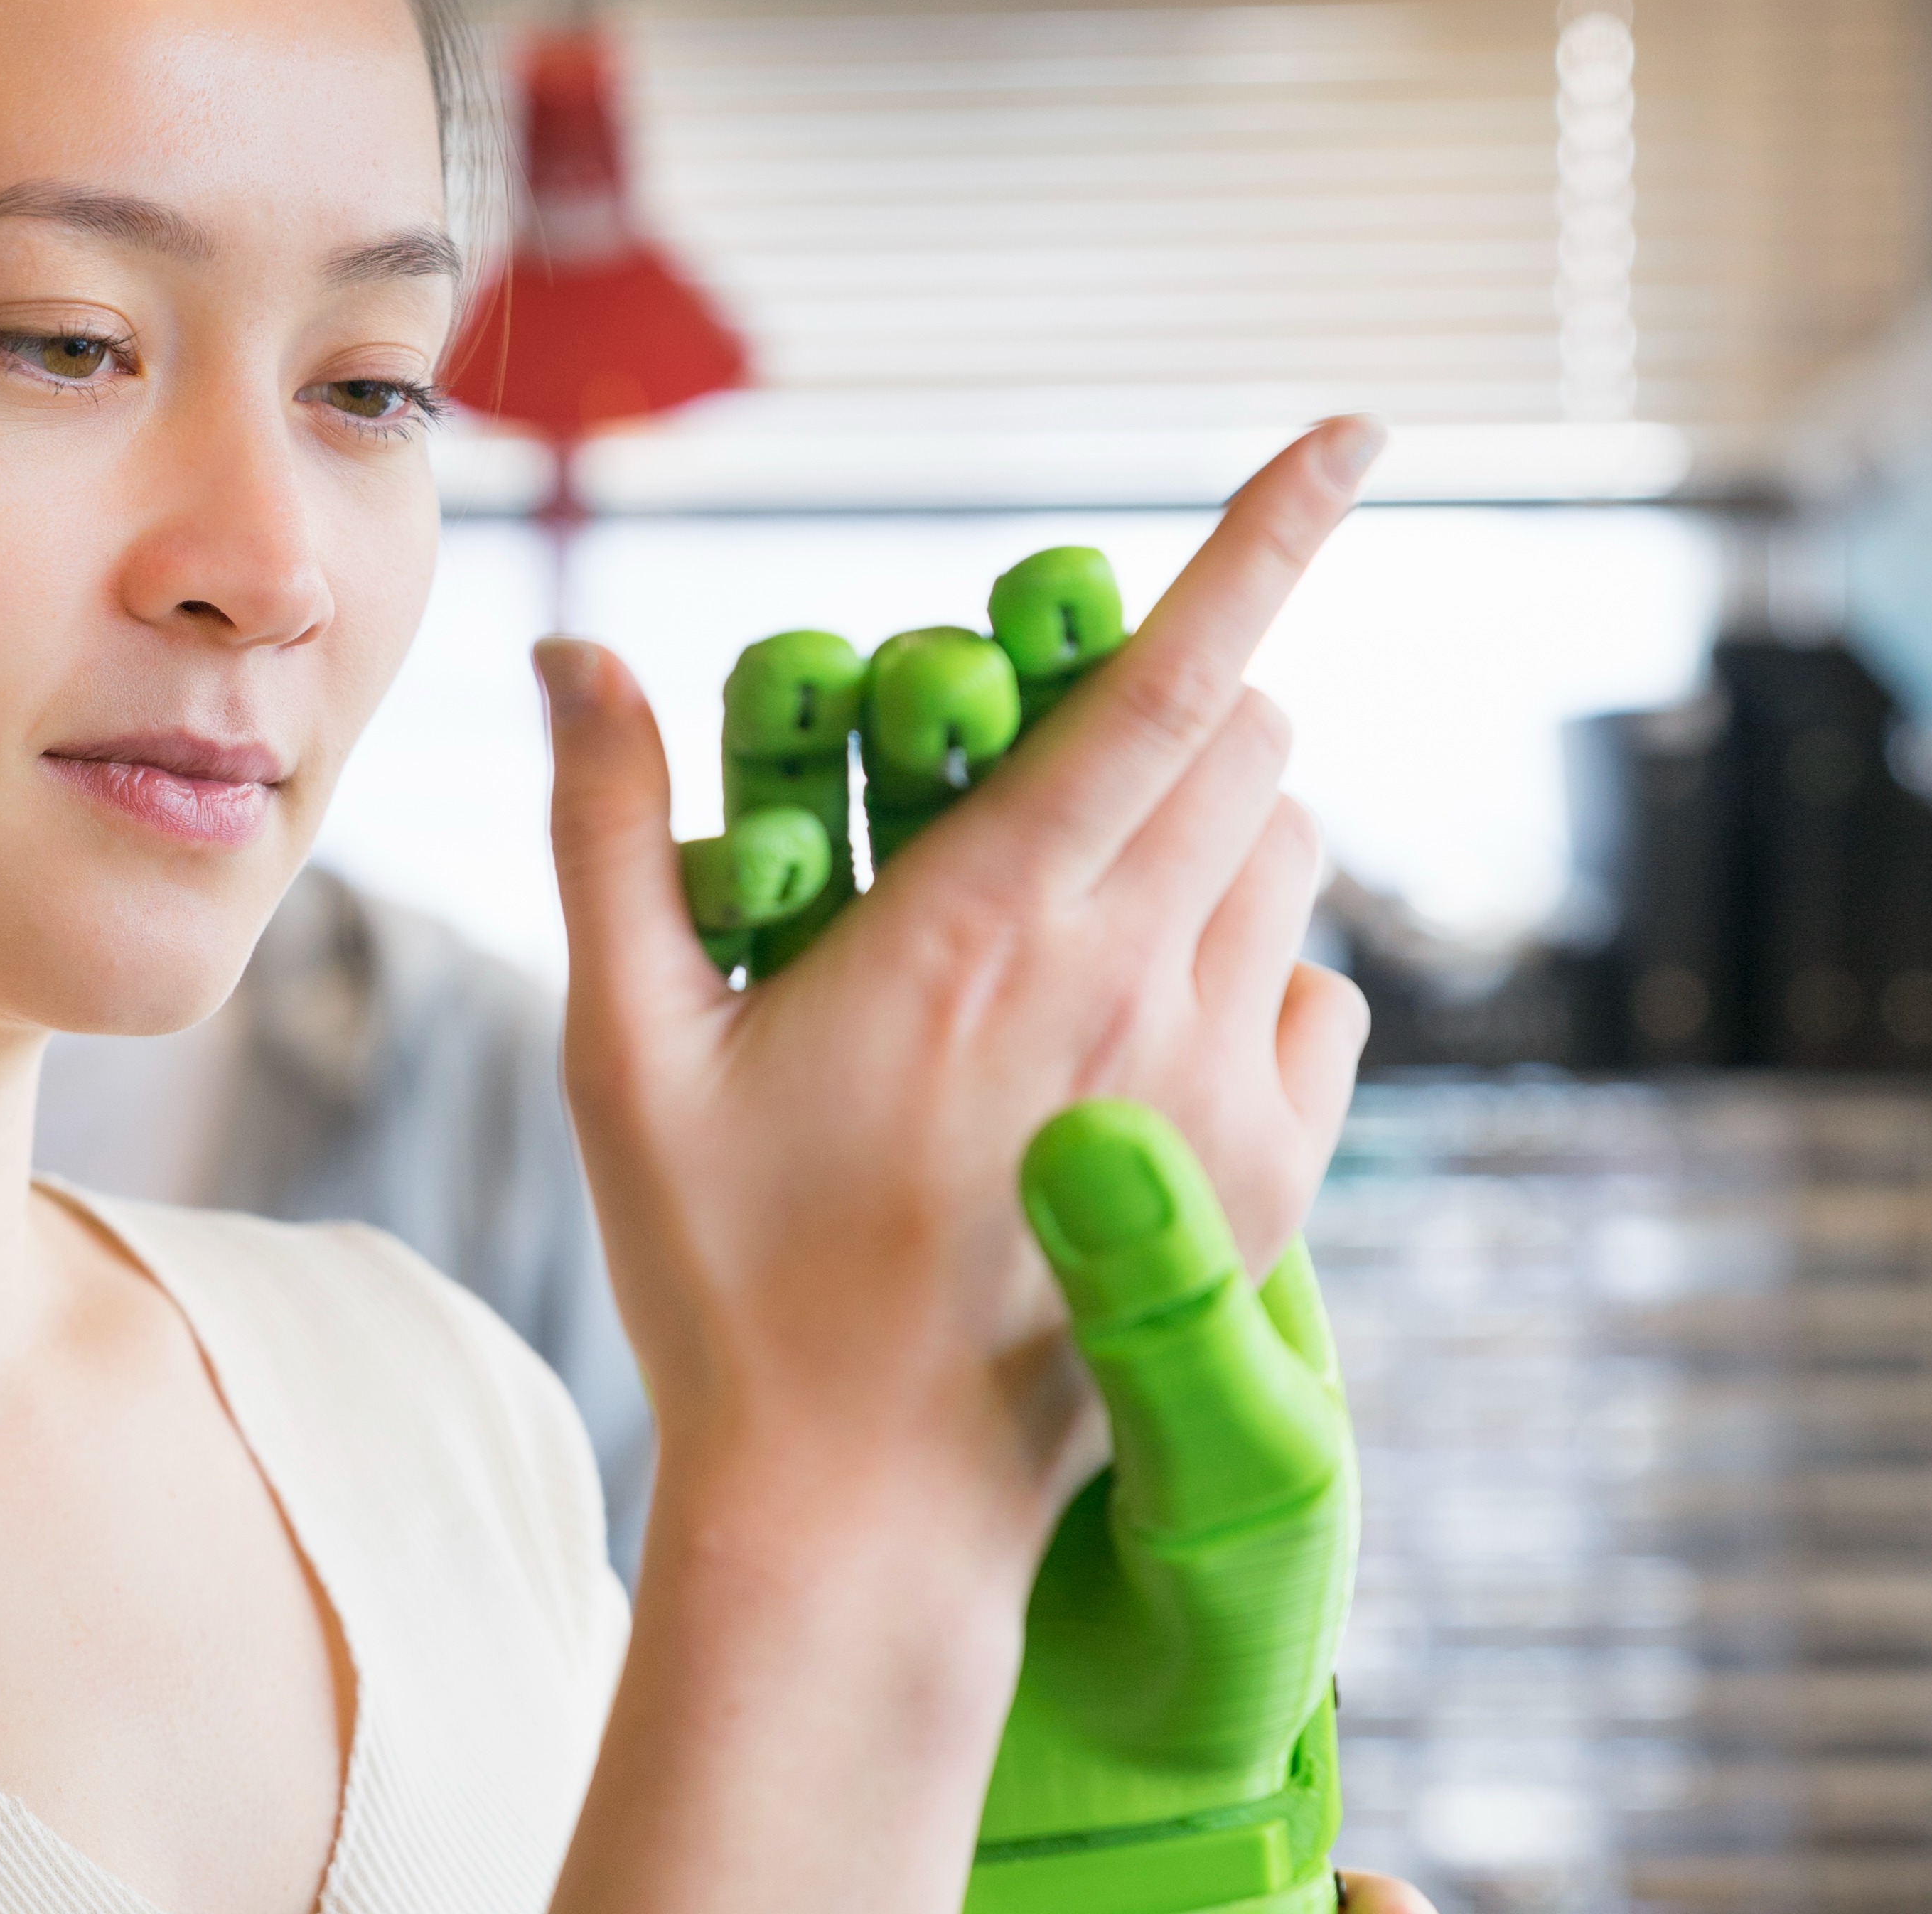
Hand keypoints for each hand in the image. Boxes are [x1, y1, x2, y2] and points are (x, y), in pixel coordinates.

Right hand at [537, 420, 1381, 1912]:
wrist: (857, 1504)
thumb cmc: (722, 1276)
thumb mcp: (627, 1050)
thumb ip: (608, 834)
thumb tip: (575, 651)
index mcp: (987, 927)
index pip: (1171, 681)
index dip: (1270, 535)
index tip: (1356, 427)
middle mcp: (1133, 984)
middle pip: (1250, 741)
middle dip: (1178, 707)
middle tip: (1052, 770)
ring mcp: (1218, 1085)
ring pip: (1289, 854)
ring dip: (1216, 830)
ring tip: (1092, 906)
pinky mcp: (1272, 1178)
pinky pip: (1319, 995)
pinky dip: (1257, 972)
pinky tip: (1145, 1035)